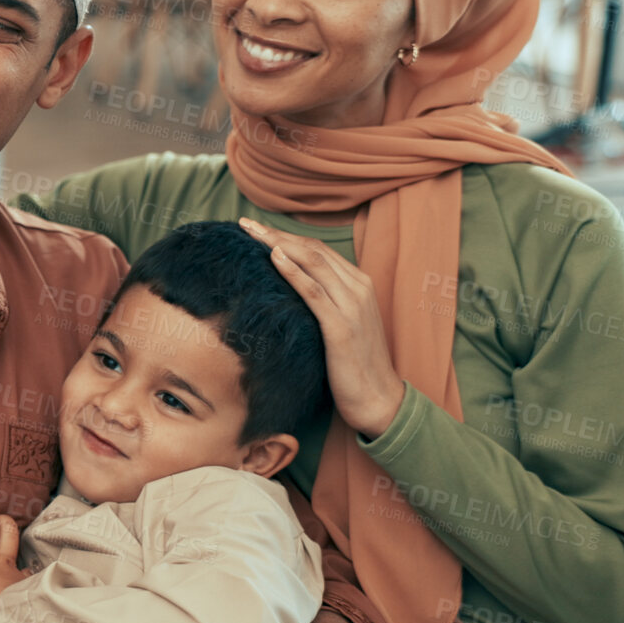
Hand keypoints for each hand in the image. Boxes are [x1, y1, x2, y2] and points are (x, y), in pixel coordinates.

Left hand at [238, 217, 405, 438]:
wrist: (378, 398)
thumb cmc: (353, 363)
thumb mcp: (340, 324)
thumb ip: (322, 302)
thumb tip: (287, 289)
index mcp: (358, 284)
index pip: (317, 249)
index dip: (285, 236)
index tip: (256, 229)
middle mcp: (358, 288)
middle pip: (312, 250)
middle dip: (276, 234)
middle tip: (245, 224)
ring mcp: (352, 306)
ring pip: (313, 263)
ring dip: (279, 244)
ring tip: (251, 233)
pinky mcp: (342, 327)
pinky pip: (314, 292)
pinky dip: (293, 272)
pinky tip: (273, 258)